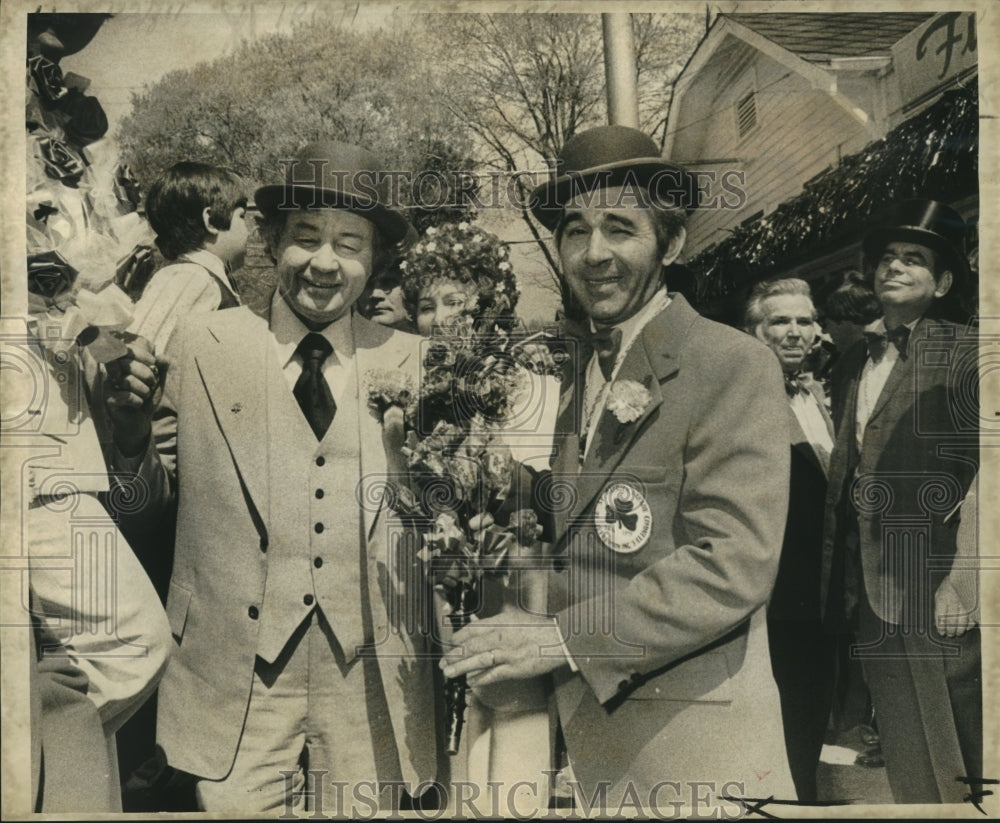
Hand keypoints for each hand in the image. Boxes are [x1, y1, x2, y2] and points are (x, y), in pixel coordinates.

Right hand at [104, 333, 159, 456]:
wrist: (140, 421)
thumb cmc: (147, 398)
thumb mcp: (158, 381)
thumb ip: (162, 367)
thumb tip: (162, 356)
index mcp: (123, 364)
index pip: (128, 350)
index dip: (144, 355)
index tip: (154, 364)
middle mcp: (113, 372)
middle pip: (128, 364)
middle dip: (148, 375)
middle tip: (151, 385)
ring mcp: (108, 385)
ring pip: (129, 381)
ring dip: (144, 391)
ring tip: (144, 396)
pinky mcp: (108, 399)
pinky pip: (126, 396)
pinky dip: (138, 401)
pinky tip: (136, 405)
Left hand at [440, 608, 567, 685]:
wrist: (560, 640)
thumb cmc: (539, 628)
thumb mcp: (516, 618)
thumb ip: (497, 623)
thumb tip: (478, 626)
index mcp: (502, 621)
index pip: (474, 628)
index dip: (460, 636)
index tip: (452, 642)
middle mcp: (502, 636)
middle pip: (473, 645)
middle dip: (455, 654)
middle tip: (443, 661)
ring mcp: (508, 653)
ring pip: (479, 660)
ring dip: (462, 667)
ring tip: (449, 672)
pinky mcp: (515, 668)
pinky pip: (493, 674)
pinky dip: (481, 677)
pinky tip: (471, 681)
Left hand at [934, 577, 976, 636]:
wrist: (964, 576)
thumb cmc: (949, 587)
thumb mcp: (939, 594)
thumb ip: (938, 608)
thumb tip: (937, 623)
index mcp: (943, 598)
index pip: (941, 617)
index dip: (941, 627)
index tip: (941, 633)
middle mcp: (954, 602)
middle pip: (952, 621)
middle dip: (950, 630)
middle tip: (950, 635)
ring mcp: (965, 604)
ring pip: (962, 622)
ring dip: (959, 630)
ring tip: (957, 634)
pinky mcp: (974, 606)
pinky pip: (972, 619)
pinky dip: (969, 626)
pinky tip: (966, 628)